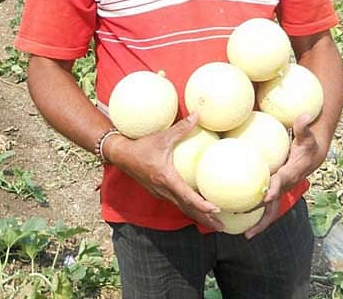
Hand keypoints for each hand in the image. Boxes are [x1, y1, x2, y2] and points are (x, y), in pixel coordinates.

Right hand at [107, 112, 222, 229]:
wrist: (121, 155)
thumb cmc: (141, 145)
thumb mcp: (162, 137)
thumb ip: (181, 128)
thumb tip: (198, 115)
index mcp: (166, 179)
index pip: (187, 196)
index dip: (201, 204)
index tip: (216, 208)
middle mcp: (163, 190)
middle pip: (187, 209)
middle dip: (205, 218)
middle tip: (222, 226)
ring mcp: (160, 193)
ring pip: (182, 209)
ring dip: (198, 217)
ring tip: (214, 223)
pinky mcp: (158, 192)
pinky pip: (176, 204)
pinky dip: (189, 209)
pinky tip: (197, 209)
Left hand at [243, 112, 326, 237]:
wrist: (314, 155)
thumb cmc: (308, 143)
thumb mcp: (307, 134)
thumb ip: (303, 127)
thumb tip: (304, 116)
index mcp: (290, 173)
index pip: (281, 181)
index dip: (274, 188)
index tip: (266, 195)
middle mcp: (285, 186)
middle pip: (274, 205)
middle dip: (263, 218)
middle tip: (249, 231)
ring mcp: (280, 190)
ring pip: (269, 210)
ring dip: (258, 223)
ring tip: (244, 235)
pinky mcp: (274, 190)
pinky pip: (264, 205)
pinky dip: (255, 214)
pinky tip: (239, 218)